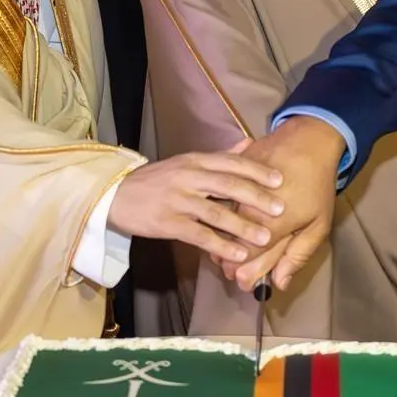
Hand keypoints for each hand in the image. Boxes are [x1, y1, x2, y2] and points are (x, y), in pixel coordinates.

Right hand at [108, 142, 284, 263]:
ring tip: (266, 237)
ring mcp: (178, 200)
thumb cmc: (157, 180)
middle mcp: (188, 177)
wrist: (116, 195)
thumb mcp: (187, 161)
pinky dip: (220, 245)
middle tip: (280, 208)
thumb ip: (220, 156)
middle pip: (228, 185)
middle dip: (256, 197)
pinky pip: (199, 235)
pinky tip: (237, 254)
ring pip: (216, 213)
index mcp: (195, 160)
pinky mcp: (168, 223)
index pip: (231, 163)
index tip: (280, 180)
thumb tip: (248, 142)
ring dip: (243, 226)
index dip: (257, 171)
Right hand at [224, 117, 344, 292]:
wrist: (309, 141)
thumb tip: (280, 283)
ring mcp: (237, 189)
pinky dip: (219, 213)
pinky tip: (220, 225)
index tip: (242, 282)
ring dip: (221, 238)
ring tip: (222, 254)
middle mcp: (250, 207)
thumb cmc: (316, 185)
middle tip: (230, 272)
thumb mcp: (318, 224)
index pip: (250, 255)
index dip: (244, 271)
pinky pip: (218, 197)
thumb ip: (297, 255)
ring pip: (221, 219)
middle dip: (230, 259)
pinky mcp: (231, 175)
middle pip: (234, 240)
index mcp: (273, 222)